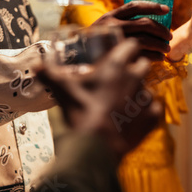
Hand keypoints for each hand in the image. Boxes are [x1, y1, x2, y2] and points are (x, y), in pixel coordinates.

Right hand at [36, 39, 161, 157]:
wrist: (96, 146)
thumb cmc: (80, 112)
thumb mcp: (62, 91)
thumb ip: (49, 75)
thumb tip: (36, 67)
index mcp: (117, 66)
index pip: (132, 45)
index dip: (129, 47)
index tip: (123, 52)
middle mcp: (136, 78)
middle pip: (144, 64)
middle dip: (136, 67)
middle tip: (123, 78)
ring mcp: (146, 98)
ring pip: (147, 88)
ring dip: (138, 92)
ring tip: (124, 103)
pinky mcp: (153, 116)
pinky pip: (154, 109)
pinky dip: (146, 113)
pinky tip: (134, 119)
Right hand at [92, 1, 172, 60]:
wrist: (77, 61)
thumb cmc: (96, 45)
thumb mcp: (106, 29)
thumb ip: (123, 24)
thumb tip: (153, 25)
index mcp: (111, 16)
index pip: (135, 6)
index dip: (152, 6)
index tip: (166, 9)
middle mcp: (112, 25)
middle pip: (145, 23)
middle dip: (161, 30)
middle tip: (169, 36)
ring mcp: (115, 41)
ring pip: (145, 39)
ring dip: (160, 44)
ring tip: (166, 49)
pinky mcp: (118, 56)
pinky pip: (142, 54)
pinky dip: (154, 56)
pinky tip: (159, 58)